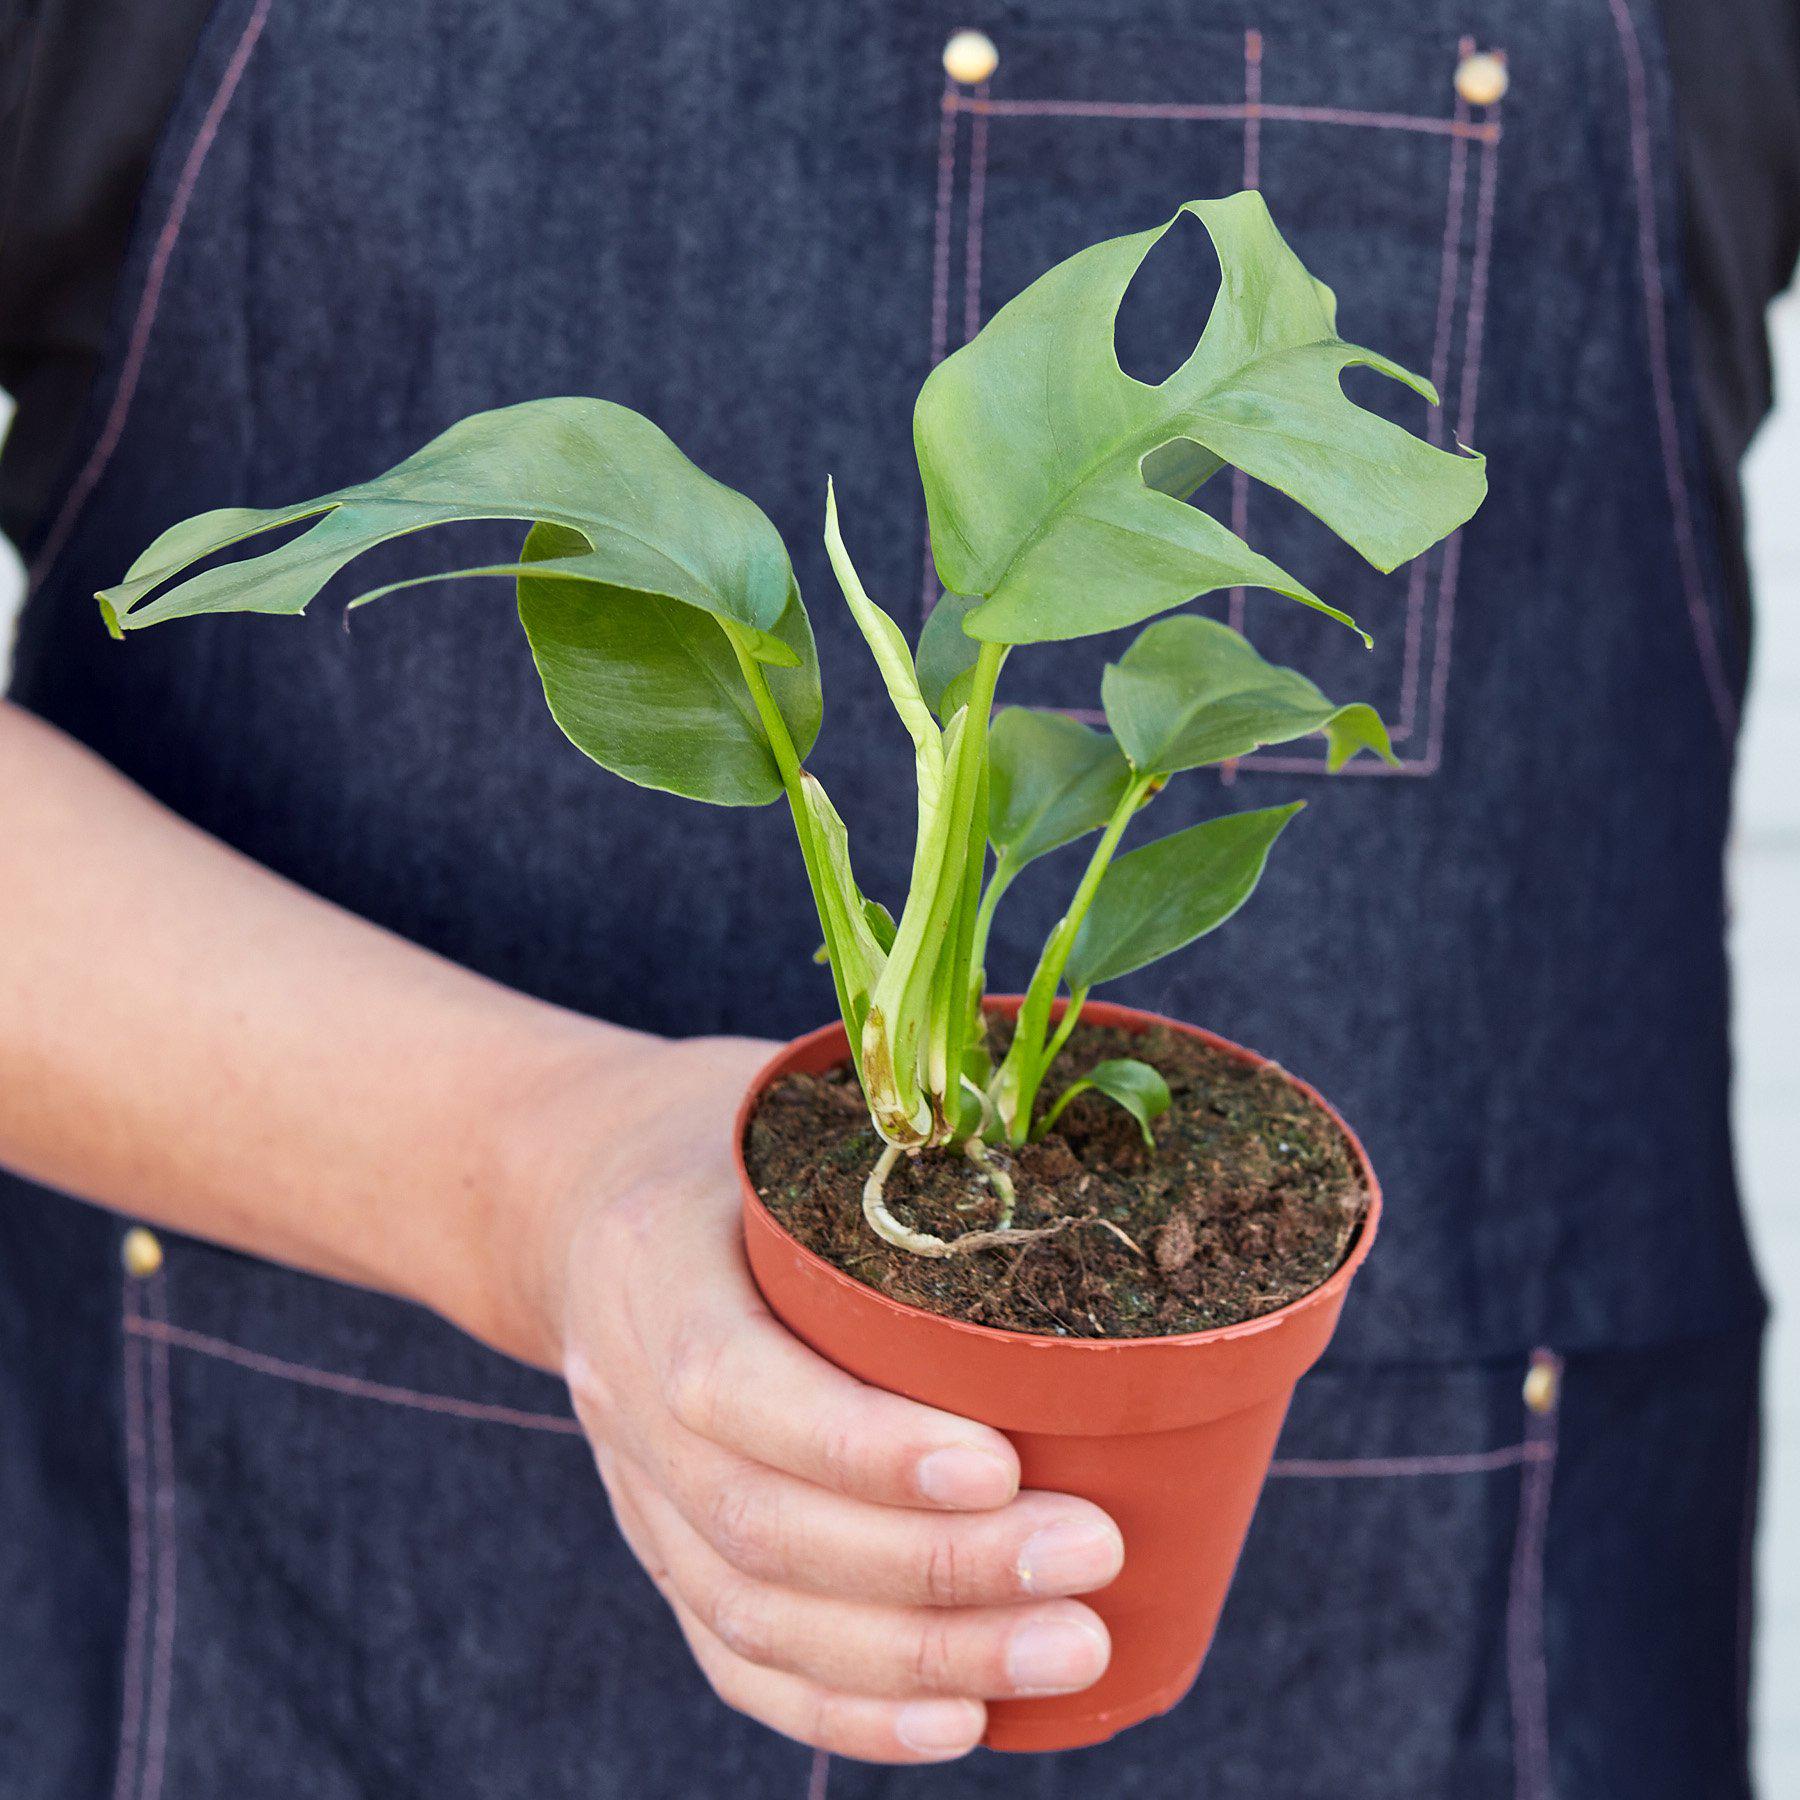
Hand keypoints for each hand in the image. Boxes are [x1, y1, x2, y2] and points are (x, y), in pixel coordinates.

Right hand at [515, 1033, 1123, 1763]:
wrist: (568, 1196)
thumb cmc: (712, 1135)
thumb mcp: (774, 1094)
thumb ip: (889, 1134)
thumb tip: (1086, 1154)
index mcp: (650, 1265)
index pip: (734, 1387)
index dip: (863, 1447)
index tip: (1001, 1465)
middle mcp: (625, 1395)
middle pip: (764, 1527)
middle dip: (938, 1569)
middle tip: (1091, 1557)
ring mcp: (638, 1488)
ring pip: (759, 1613)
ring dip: (923, 1657)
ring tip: (1072, 1649)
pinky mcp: (664, 1544)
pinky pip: (738, 1654)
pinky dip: (846, 1707)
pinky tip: (960, 1725)